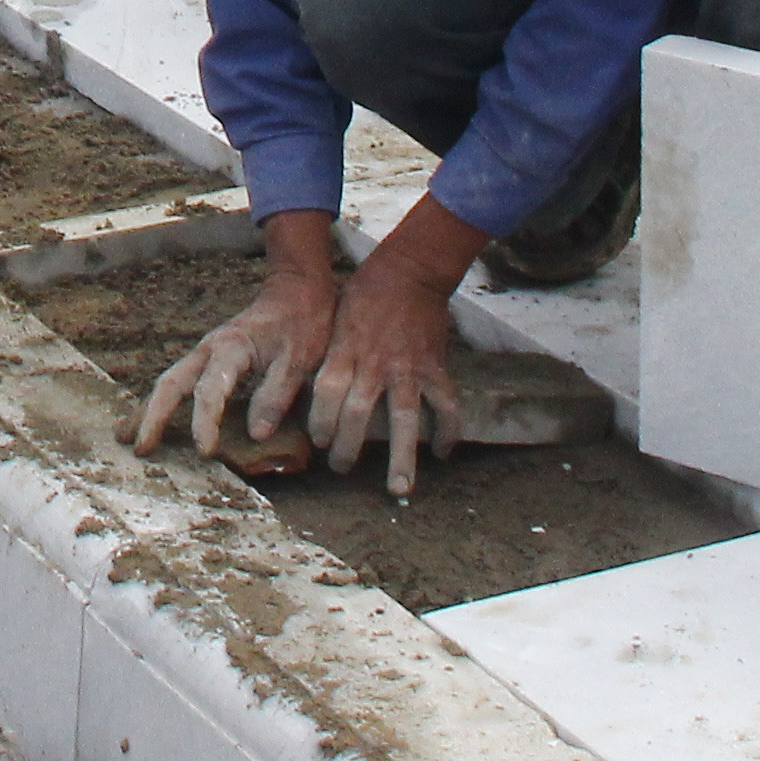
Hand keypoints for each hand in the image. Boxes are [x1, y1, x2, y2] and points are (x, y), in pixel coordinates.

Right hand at [135, 266, 337, 464]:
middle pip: (171, 383)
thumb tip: (257, 434)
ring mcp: (205, 352)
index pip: (210, 390)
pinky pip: (177, 381)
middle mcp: (209, 349)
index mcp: (231, 348)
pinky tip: (150, 418)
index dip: (205, 422)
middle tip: (140, 448)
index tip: (204, 452)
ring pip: (168, 381)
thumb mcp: (298, 360)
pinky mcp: (208, 358)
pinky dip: (160, 401)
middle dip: (152, 416)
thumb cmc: (301, 326)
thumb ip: (276, 394)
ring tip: (125, 436)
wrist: (296, 292)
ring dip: (147, 408)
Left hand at [307, 254, 467, 497]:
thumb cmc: (364, 295)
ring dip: (401, 458)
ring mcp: (407, 369)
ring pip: (403, 420)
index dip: (319, 422)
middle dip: (347, 448)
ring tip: (399, 489)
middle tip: (340, 468)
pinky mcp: (434, 368)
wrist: (408, 272)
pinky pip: (445, 406)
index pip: (325, 395)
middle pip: (357, 416)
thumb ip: (329, 357)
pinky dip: (447, 431)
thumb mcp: (335, 322)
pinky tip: (444, 453)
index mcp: (345, 351)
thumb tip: (311, 392)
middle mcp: (373, 365)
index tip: (317, 442)